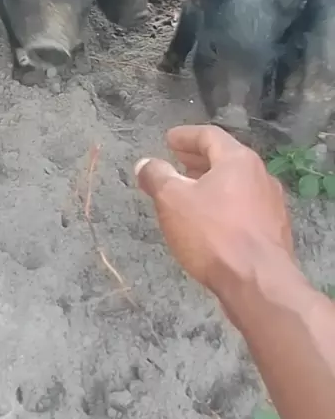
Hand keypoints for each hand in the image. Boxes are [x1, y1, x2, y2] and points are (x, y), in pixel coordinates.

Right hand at [135, 125, 292, 292]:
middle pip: (226, 158)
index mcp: (238, 160)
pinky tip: (210, 221)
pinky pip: (245, 206)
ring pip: (237, 184)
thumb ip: (157, 177)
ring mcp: (271, 204)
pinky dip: (224, 204)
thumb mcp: (173, 201)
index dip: (186, 136)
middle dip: (198, 159)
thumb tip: (145, 164)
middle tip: (177, 162)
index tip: (169, 140)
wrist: (258, 282)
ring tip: (189, 192)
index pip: (209, 136)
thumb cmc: (213, 235)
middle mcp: (260, 175)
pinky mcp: (274, 230)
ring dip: (211, 183)